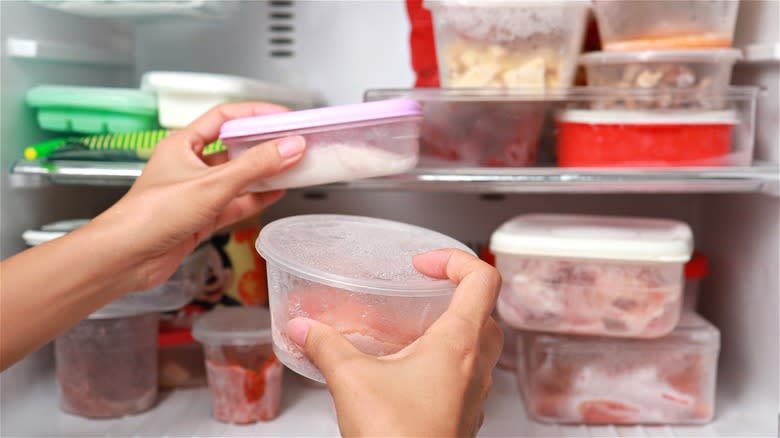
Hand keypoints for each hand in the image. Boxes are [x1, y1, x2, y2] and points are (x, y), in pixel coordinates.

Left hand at [89, 102, 305, 291]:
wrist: (127, 258)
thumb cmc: (153, 214)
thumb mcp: (212, 184)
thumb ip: (255, 166)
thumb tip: (290, 146)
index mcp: (183, 144)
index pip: (225, 117)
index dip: (255, 114)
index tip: (283, 117)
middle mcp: (189, 165)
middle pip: (233, 147)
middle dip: (264, 145)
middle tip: (292, 143)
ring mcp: (196, 192)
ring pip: (237, 177)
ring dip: (263, 173)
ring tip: (292, 168)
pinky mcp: (201, 217)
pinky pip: (235, 202)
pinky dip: (255, 199)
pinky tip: (275, 194)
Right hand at [287, 249, 502, 436]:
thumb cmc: (397, 437)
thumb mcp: (352, 379)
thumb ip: (326, 345)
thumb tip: (304, 328)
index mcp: (460, 344)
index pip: (484, 279)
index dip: (456, 259)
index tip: (423, 265)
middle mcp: (476, 367)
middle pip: (487, 312)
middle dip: (459, 293)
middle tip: (426, 292)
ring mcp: (474, 395)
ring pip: (481, 347)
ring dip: (455, 329)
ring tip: (414, 330)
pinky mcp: (463, 417)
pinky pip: (467, 378)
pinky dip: (447, 363)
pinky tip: (410, 373)